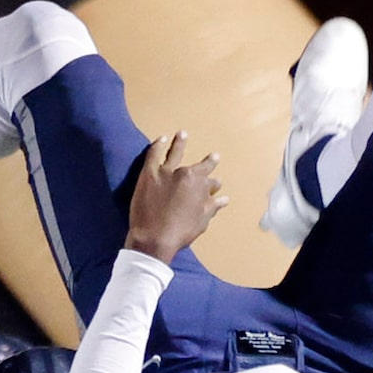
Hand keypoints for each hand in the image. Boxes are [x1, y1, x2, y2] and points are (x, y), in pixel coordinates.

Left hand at [124, 132, 226, 264]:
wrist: (154, 239)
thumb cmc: (179, 233)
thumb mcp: (201, 221)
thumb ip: (212, 207)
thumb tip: (223, 199)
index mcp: (201, 186)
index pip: (211, 181)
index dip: (213, 183)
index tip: (215, 183)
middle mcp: (186, 175)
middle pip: (199, 167)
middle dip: (208, 162)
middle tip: (213, 156)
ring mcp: (167, 173)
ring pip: (176, 152)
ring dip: (180, 142)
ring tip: (182, 134)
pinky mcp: (149, 174)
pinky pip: (154, 154)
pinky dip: (158, 145)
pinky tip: (161, 139)